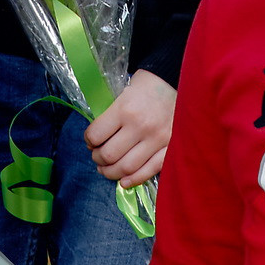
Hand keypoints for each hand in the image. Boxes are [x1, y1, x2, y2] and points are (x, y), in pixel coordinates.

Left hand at [85, 68, 173, 187]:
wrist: (176, 82)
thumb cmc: (144, 88)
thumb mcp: (122, 95)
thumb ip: (110, 118)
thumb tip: (95, 142)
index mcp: (125, 109)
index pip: (96, 135)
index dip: (88, 140)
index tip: (91, 141)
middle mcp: (140, 126)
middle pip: (109, 155)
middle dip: (98, 158)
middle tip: (97, 156)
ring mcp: (157, 139)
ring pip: (127, 167)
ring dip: (111, 172)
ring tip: (107, 169)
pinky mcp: (170, 147)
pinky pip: (150, 171)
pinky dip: (134, 179)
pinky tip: (124, 181)